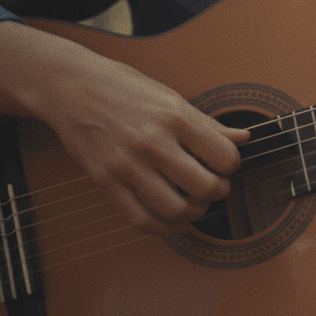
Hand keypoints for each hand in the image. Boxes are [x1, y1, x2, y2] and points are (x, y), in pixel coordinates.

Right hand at [0, 22, 249, 235]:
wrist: (71, 86)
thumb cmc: (125, 88)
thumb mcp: (172, 97)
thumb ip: (208, 124)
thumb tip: (244, 139)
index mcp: (175, 117)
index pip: (224, 157)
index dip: (232, 166)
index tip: (225, 165)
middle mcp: (152, 142)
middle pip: (204, 187)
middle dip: (218, 192)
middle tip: (215, 187)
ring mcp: (126, 164)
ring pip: (175, 209)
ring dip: (195, 213)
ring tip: (196, 204)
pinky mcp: (104, 181)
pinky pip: (140, 219)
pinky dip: (164, 229)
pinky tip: (175, 222)